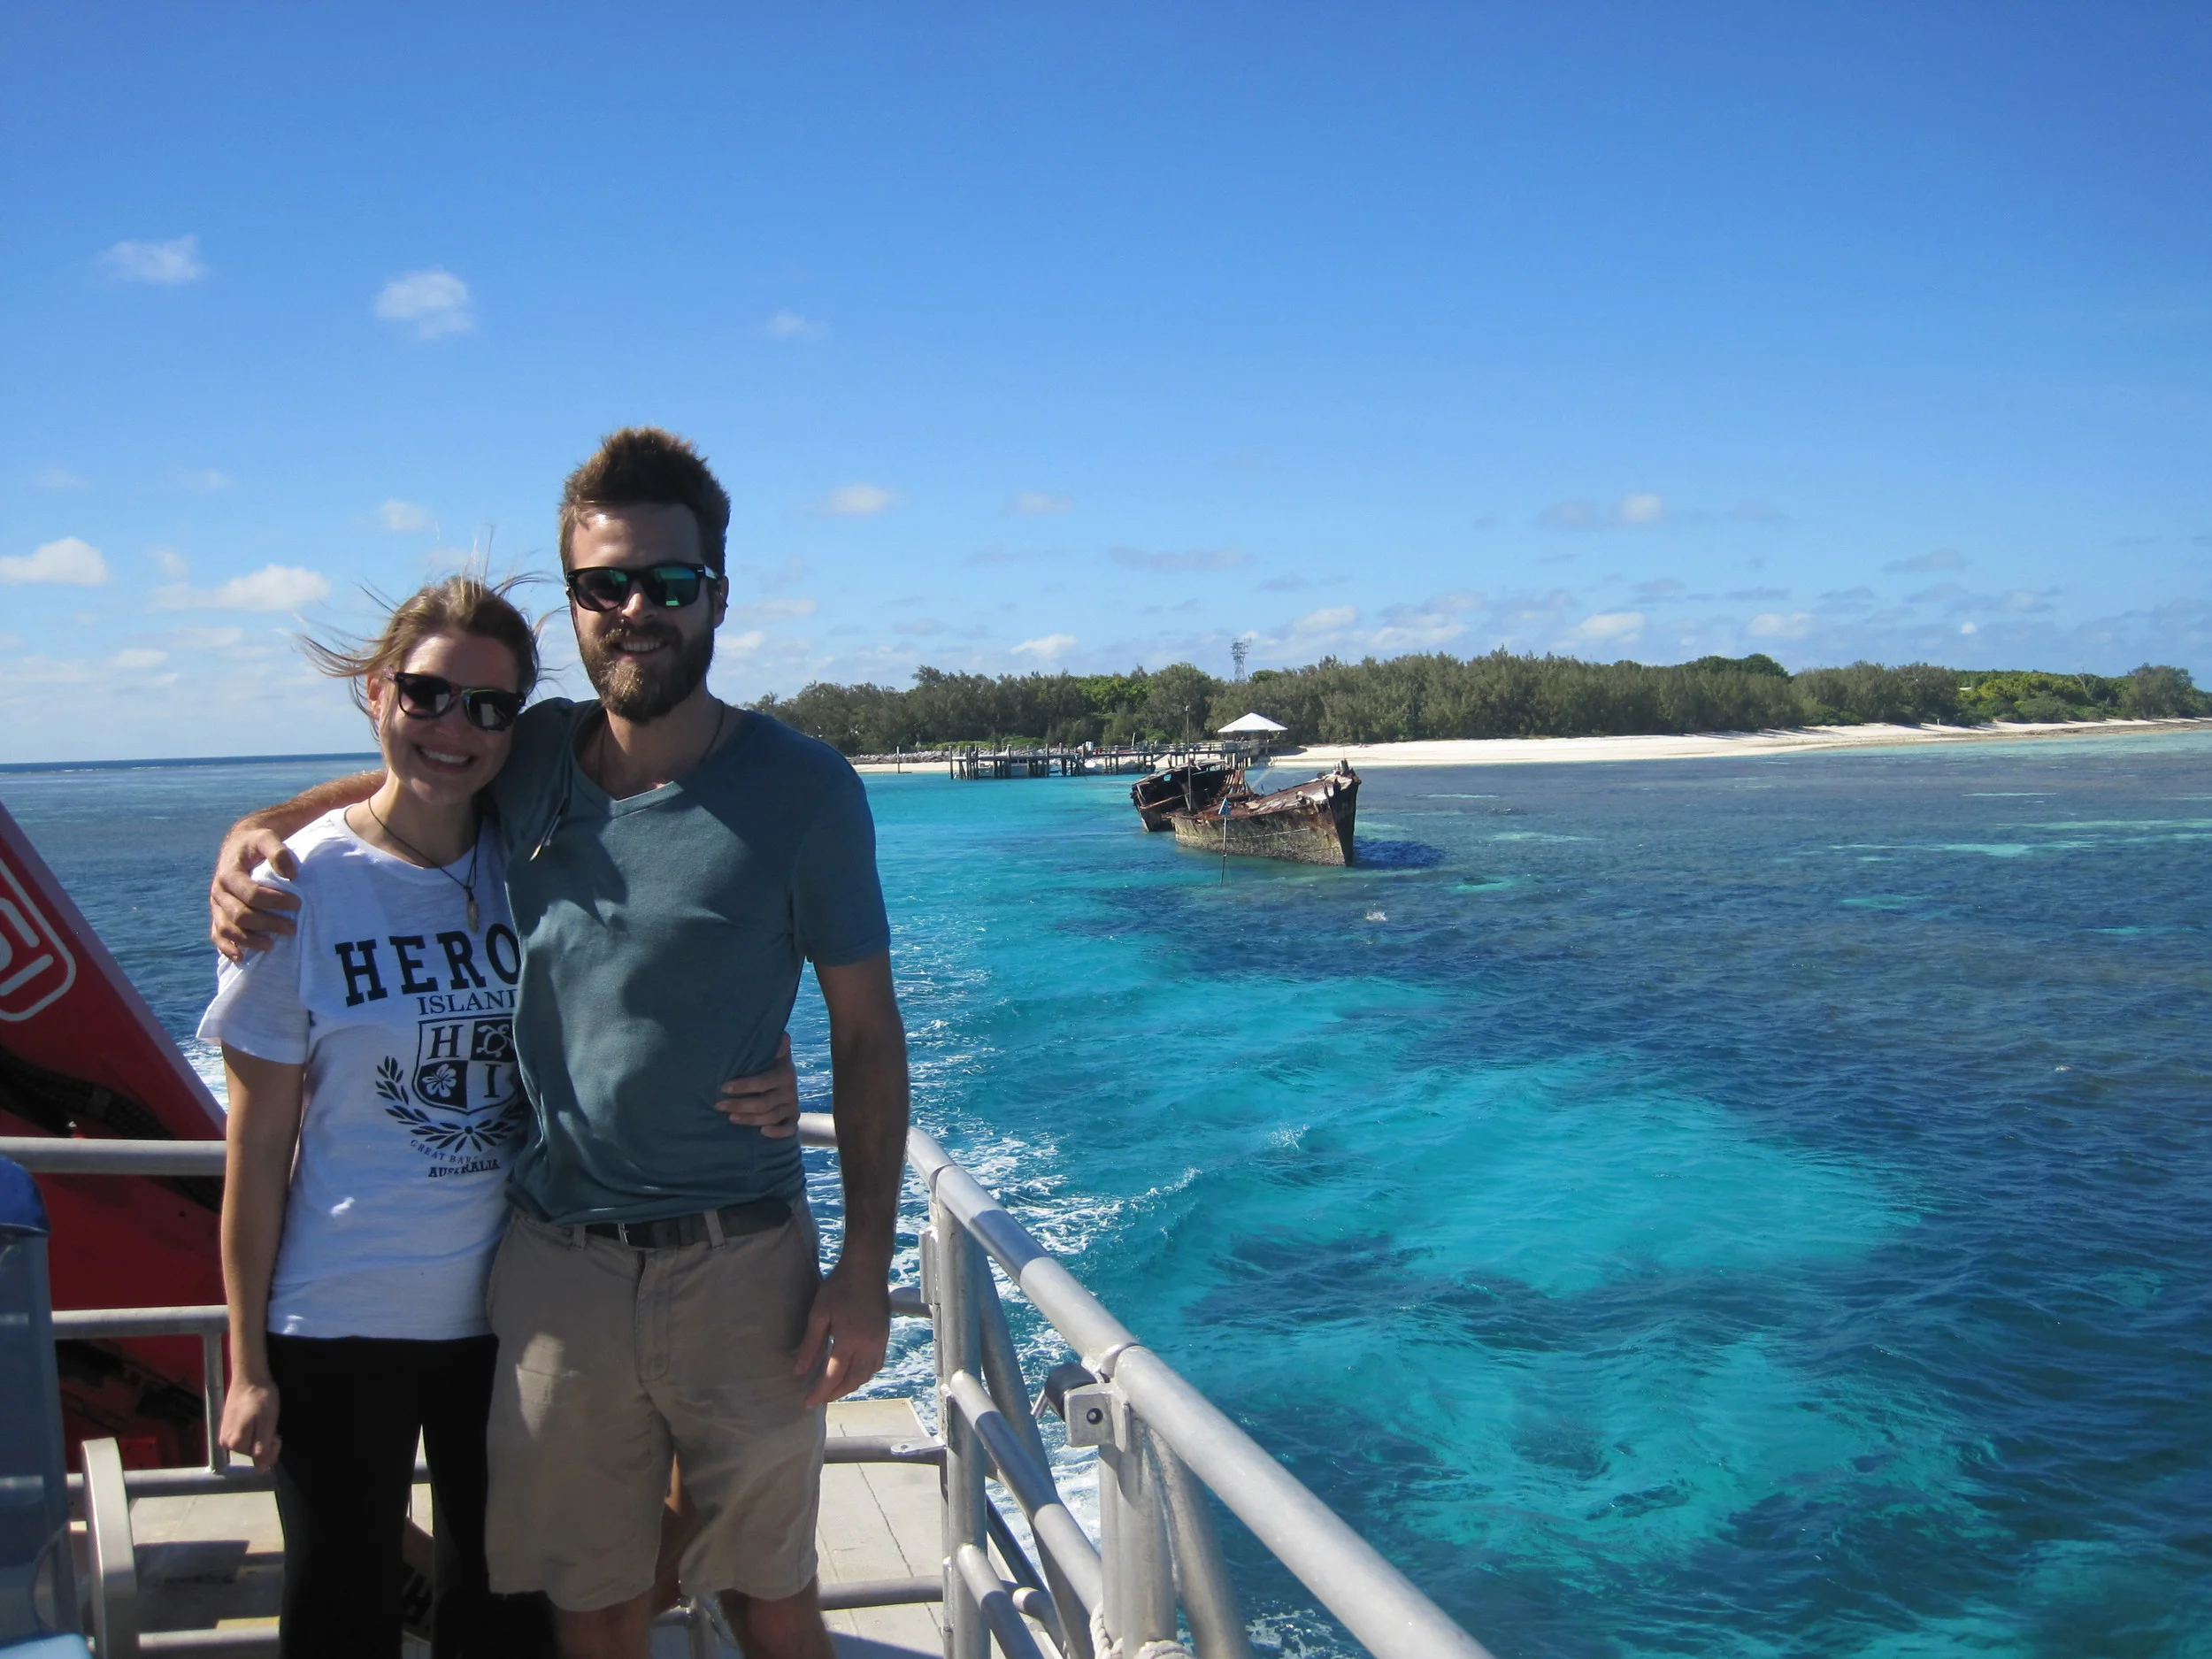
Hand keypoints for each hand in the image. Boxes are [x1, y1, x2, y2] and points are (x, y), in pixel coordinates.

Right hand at [210, 824, 300, 961]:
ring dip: (248, 940)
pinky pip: (217, 935)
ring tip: (272, 946)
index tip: (297, 904)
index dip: (274, 902)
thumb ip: (278, 852)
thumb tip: (292, 875)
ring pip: (227, 929)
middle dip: (267, 924)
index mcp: (229, 873)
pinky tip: (242, 957)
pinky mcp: (217, 915)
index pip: (251, 894)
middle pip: (240, 915)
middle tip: (292, 929)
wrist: (239, 846)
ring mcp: (216, 905)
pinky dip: (227, 948)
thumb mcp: (267, 838)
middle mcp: (219, 891)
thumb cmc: (256, 844)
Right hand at [219, 1376, 280, 1470]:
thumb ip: (262, 1448)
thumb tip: (261, 1470)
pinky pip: (244, 1436)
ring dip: (260, 1435)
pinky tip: (256, 1417)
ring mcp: (225, 1434)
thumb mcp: (267, 1423)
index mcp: (235, 1444)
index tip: (276, 1432)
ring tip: (263, 1418)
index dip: (273, 1446)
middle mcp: (226, 1443)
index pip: (260, 1458)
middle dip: (266, 1441)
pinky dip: (254, 1430)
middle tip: (270, 1423)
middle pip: (253, 1452)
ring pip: (250, 1444)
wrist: (249, 1377)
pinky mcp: (226, 1426)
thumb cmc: (261, 1398)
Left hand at [715, 1033, 800, 1138]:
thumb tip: (781, 1035)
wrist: (786, 1078)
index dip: (745, 1086)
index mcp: (784, 1072)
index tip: (724, 1087)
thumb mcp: (773, 1053)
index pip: (764, 1081)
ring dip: (749, 1119)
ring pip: (771, 1117)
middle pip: (764, 1103)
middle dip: (740, 1105)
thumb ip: (775, 1045)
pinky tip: (762, 1132)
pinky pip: (790, 1129)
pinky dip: (777, 1132)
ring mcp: (792, 1105)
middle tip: (719, 1106)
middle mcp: (790, 1090)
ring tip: (730, 1118)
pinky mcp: (793, 1118)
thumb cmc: (770, 1064)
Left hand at [795, 1255, 890, 1408]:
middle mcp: (868, 1345)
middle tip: (819, 1399)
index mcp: (849, 1340)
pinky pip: (876, 1364)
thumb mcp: (819, 1314)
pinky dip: (864, 1375)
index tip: (807, 1402)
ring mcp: (880, 1341)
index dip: (820, 1392)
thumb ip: (810, 1345)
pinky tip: (853, 1373)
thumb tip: (799, 1372)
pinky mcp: (885, 1336)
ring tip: (833, 1390)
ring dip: (850, 1386)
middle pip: (852, 1381)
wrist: (867, 1268)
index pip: (833, 1376)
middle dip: (835, 1394)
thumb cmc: (839, 1287)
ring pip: (866, 1375)